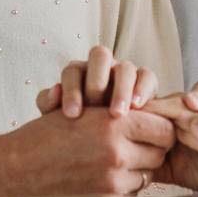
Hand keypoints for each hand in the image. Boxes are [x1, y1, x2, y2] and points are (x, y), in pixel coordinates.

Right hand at [0, 106, 174, 196]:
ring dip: (136, 170)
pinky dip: (120, 189)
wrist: (15, 169)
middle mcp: (118, 154)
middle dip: (149, 149)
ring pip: (147, 176)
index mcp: (114, 125)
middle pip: (160, 154)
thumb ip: (120, 115)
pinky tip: (98, 180)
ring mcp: (113, 183)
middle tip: (131, 144)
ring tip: (110, 162)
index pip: (165, 129)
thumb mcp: (84, 112)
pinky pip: (130, 196)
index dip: (158, 127)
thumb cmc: (46, 135)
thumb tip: (153, 118)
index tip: (148, 128)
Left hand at [34, 45, 156, 117]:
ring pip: (125, 68)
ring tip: (117, 114)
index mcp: (79, 72)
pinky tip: (138, 107)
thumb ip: (50, 104)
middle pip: (100, 56)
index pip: (73, 70)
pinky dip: (143, 89)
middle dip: (97, 81)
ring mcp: (125, 71)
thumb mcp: (60, 119)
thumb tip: (54, 90)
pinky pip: (147, 76)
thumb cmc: (79, 128)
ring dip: (121, 89)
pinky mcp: (146, 81)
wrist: (109, 140)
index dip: (71, 90)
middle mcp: (103, 67)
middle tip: (95, 106)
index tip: (71, 115)